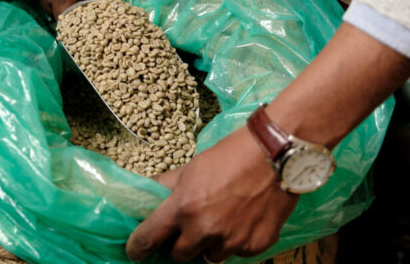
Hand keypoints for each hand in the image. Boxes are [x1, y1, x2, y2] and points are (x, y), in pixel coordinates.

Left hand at [127, 127, 297, 261]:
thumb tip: (144, 191)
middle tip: (186, 230)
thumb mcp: (191, 168)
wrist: (274, 155)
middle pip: (180, 256)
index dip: (138, 248)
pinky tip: (240, 220)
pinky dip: (235, 242)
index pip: (149, 238)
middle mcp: (205, 230)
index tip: (135, 252)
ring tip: (219, 220)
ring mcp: (231, 241)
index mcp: (183, 208)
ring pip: (210, 257)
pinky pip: (237, 254)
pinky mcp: (255, 246)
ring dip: (209, 244)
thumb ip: (166, 186)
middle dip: (179, 245)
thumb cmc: (229, 156)